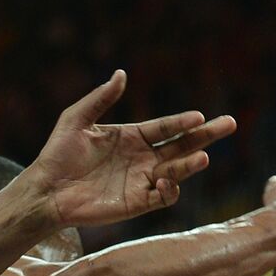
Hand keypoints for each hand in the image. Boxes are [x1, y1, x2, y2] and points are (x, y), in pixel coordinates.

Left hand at [23, 70, 235, 227]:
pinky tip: (166, 180)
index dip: (183, 121)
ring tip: (203, 157)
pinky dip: (170, 190)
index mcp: (131, 137)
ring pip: (177, 170)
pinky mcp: (137, 203)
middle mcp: (142, 158)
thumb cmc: (57, 154)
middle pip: (182, 145)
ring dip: (191, 164)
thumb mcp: (76, 119)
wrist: (45, 190)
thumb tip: (121, 73)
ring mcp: (142, 181)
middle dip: (205, 135)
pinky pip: (162, 197)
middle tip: (229, 124)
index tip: (199, 116)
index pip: (165, 127)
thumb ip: (100, 98)